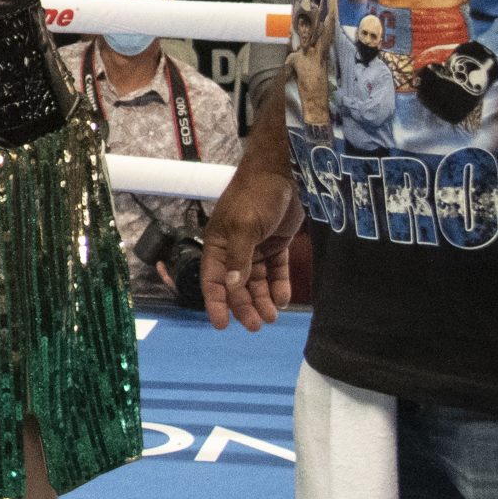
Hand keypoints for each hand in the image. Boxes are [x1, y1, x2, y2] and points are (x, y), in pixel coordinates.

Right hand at [200, 164, 303, 330]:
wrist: (283, 173)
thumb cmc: (256, 196)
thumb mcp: (244, 226)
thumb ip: (239, 258)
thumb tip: (232, 286)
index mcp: (218, 244)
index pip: (213, 280)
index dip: (217, 303)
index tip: (222, 325)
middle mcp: (234, 249)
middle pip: (237, 285)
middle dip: (245, 306)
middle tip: (257, 325)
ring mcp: (256, 247)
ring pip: (257, 281)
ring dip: (263, 300)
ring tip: (272, 317)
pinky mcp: (276, 244)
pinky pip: (276, 271)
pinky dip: (279, 286)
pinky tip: (284, 299)